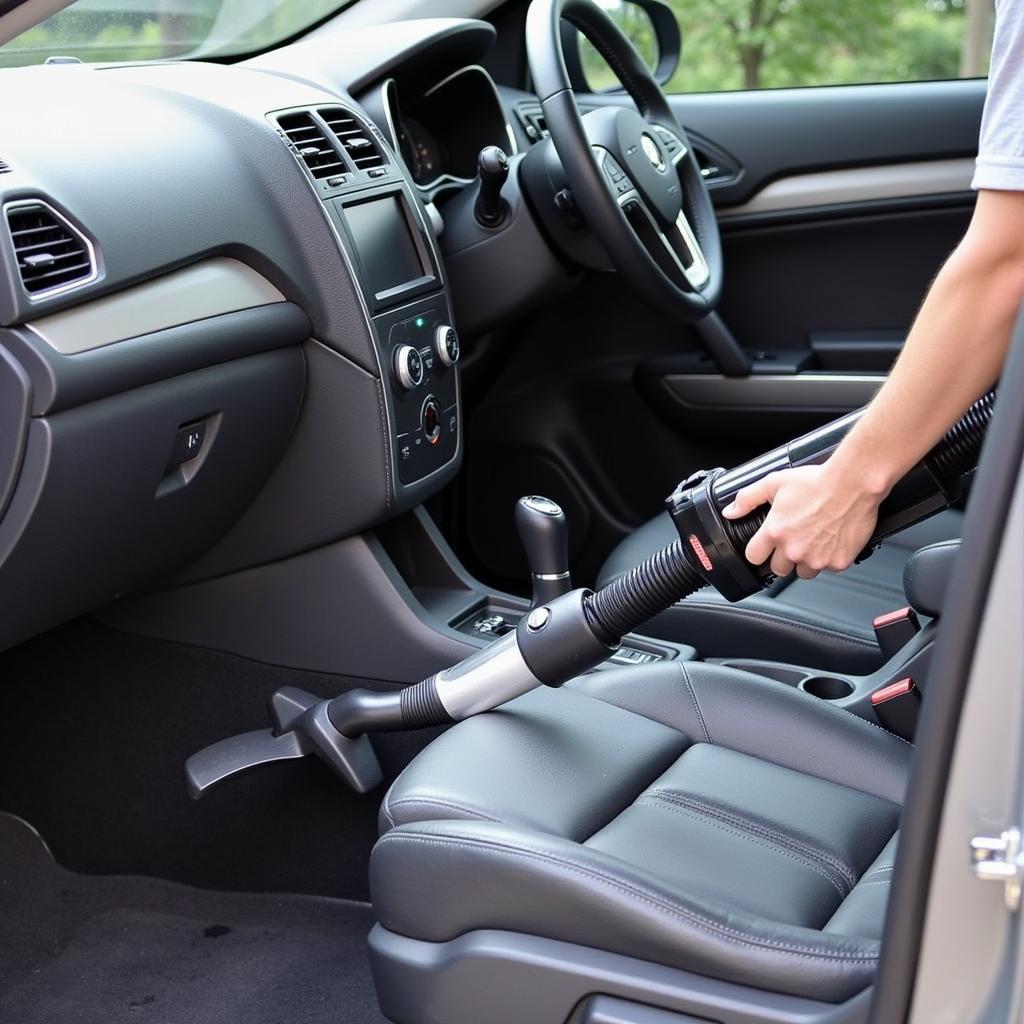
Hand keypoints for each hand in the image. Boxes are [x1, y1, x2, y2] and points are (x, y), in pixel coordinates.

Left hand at [721, 463, 885, 579]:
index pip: (754, 557)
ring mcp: (817, 558)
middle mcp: (794, 549)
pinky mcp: (838, 562)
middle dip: (783, 557)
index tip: (764, 547)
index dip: (758, 551)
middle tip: (795, 539)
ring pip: (803, 572)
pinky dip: (830, 558)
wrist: (854, 483)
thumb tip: (731, 511)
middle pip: (778, 569)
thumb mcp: (775, 482)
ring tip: (814, 540)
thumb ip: (748, 498)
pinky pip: (828, 568)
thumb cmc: (818, 481)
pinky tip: (832, 540)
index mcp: (775, 532)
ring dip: (806, 561)